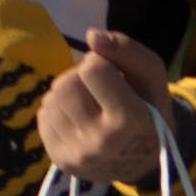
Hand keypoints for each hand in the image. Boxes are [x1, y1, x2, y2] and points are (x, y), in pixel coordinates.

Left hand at [34, 21, 179, 182]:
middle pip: (66, 84)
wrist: (144, 160)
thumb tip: (91, 35)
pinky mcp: (59, 159)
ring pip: (52, 99)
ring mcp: (77, 155)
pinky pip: (43, 115)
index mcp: (129, 121)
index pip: (92, 68)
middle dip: (81, 81)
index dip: (102, 65)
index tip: (116, 79)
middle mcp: (101, 143)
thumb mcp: (151, 76)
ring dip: (68, 96)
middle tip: (101, 95)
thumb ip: (127, 49)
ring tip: (90, 108)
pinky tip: (79, 123)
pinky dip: (59, 113)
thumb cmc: (148, 109)